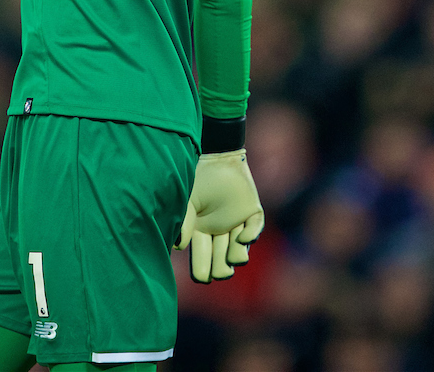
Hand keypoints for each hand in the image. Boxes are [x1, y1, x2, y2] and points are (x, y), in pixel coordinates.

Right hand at [175, 148, 264, 282]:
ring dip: (237, 257)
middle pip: (221, 264)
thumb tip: (179, 247)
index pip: (201, 259)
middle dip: (220, 270)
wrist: (216, 156)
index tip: (201, 277)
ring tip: (234, 257)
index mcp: (200, 231)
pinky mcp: (252, 213)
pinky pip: (254, 230)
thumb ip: (184, 222)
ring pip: (239, 254)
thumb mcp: (186, 201)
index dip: (201, 270)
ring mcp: (236, 224)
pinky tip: (243, 237)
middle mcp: (218, 232)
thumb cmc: (197, 178)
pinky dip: (250, 236)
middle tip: (220, 271)